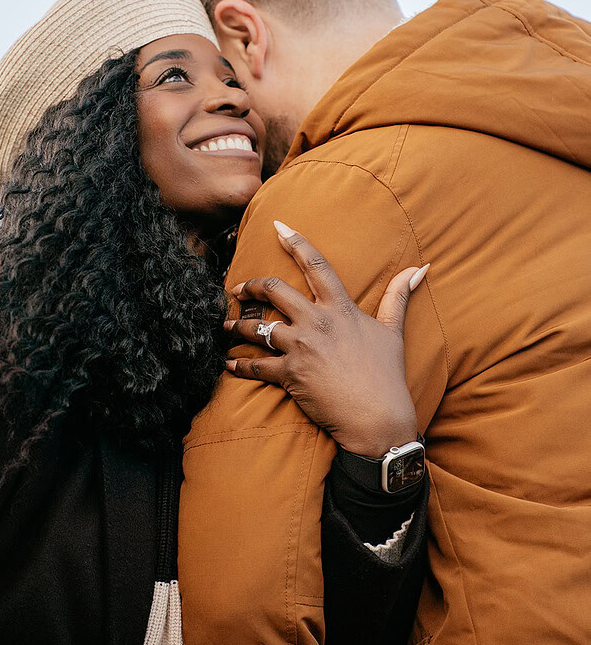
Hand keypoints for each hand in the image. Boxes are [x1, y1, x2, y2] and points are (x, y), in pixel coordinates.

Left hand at [224, 222, 428, 457]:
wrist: (377, 418)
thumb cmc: (387, 375)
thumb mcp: (393, 331)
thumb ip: (399, 296)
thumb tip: (420, 268)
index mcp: (340, 307)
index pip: (316, 264)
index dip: (295, 241)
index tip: (278, 225)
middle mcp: (316, 321)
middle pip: (274, 289)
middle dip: (250, 285)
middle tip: (237, 287)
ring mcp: (300, 347)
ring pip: (256, 327)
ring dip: (236, 325)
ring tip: (225, 326)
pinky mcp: (289, 374)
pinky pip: (255, 366)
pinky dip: (238, 364)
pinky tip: (228, 363)